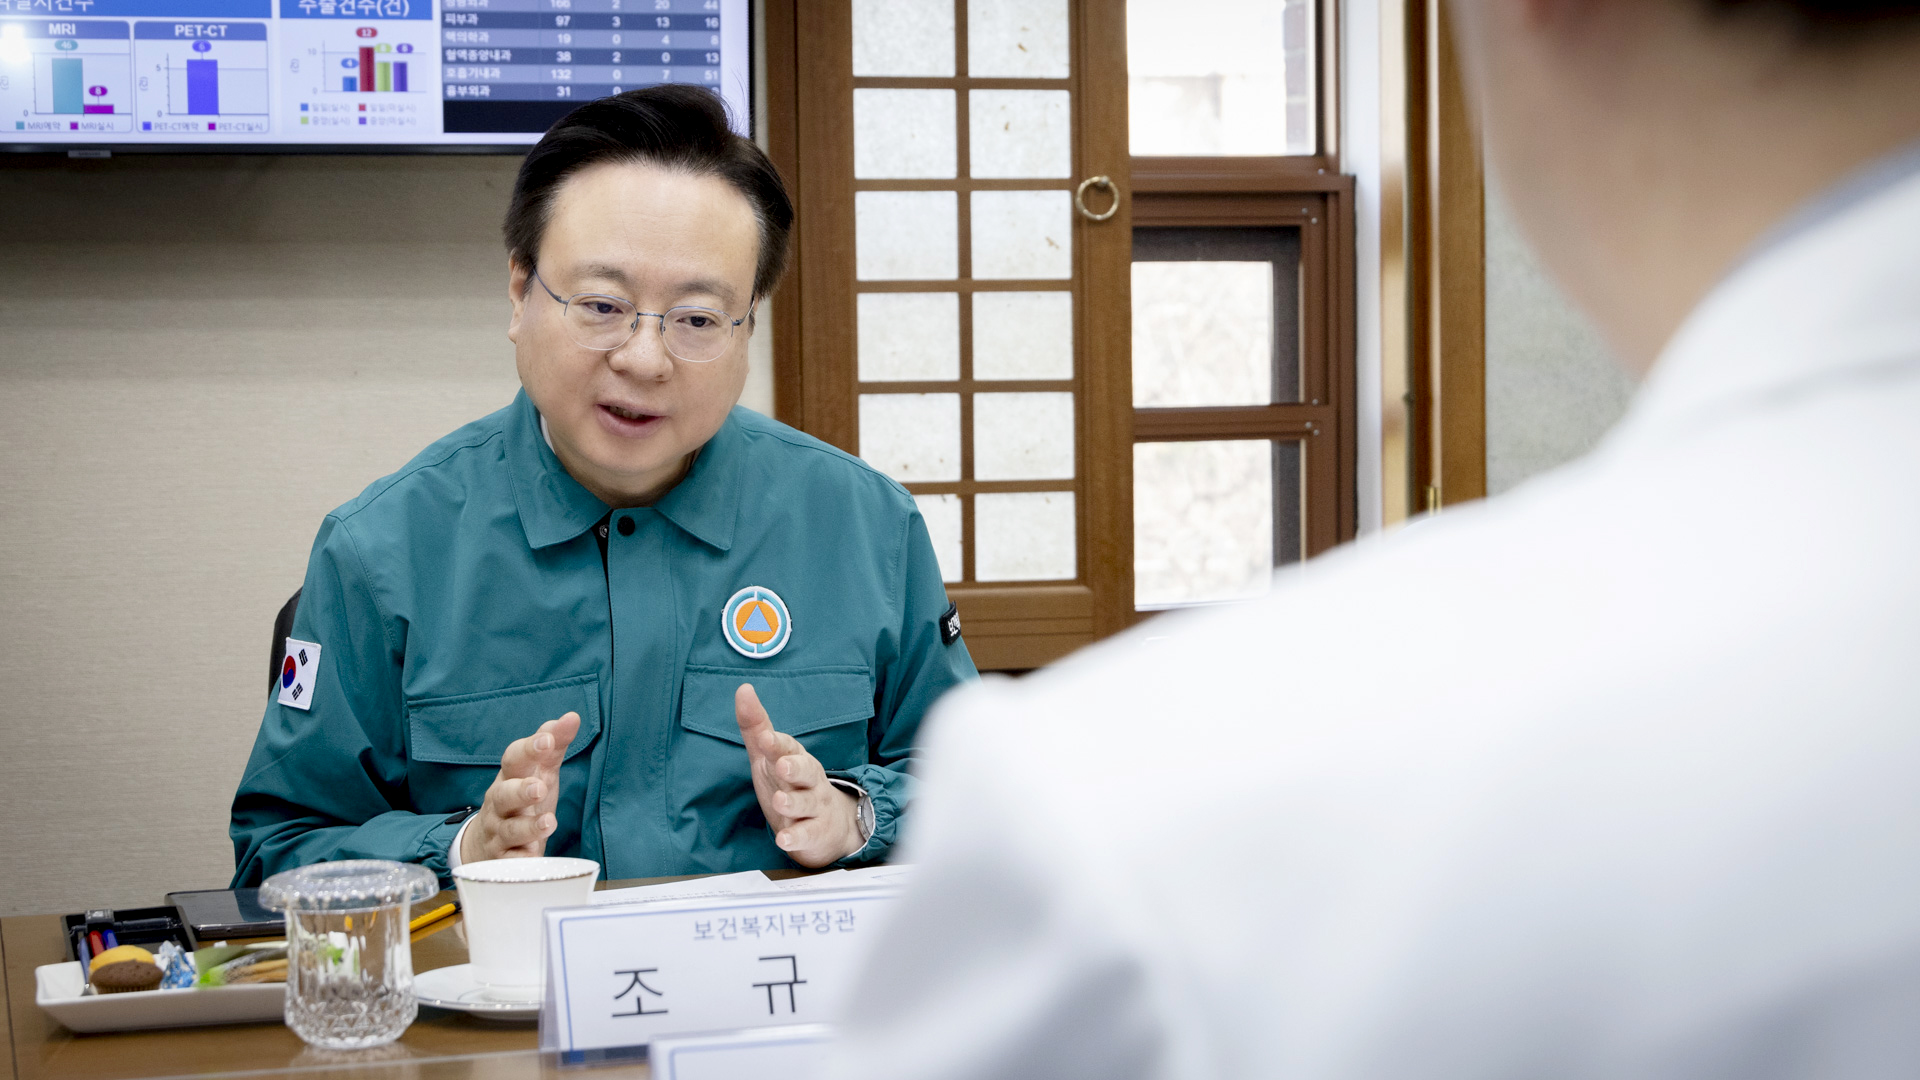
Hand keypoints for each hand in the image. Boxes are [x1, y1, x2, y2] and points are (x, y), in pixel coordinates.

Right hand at [459, 712, 579, 863]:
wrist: (484, 845)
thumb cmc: (519, 801)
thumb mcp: (537, 771)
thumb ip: (553, 745)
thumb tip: (571, 717)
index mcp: (509, 778)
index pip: (514, 759)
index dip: (529, 749)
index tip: (547, 739)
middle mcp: (499, 804)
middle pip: (503, 795)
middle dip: (520, 790)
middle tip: (539, 787)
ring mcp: (499, 833)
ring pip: (508, 830)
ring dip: (528, 827)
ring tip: (548, 823)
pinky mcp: (503, 861)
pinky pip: (510, 863)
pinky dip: (520, 861)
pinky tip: (532, 857)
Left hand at [735, 684, 864, 866]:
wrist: (831, 825)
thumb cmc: (792, 783)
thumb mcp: (770, 756)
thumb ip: (756, 726)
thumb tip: (743, 689)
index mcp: (796, 758)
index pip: (789, 747)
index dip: (778, 743)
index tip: (765, 738)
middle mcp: (809, 780)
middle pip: (806, 771)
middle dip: (795, 767)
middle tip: (782, 765)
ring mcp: (815, 807)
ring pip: (807, 803)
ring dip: (794, 802)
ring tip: (781, 802)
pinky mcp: (816, 833)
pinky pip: (808, 835)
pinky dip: (797, 837)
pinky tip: (785, 840)